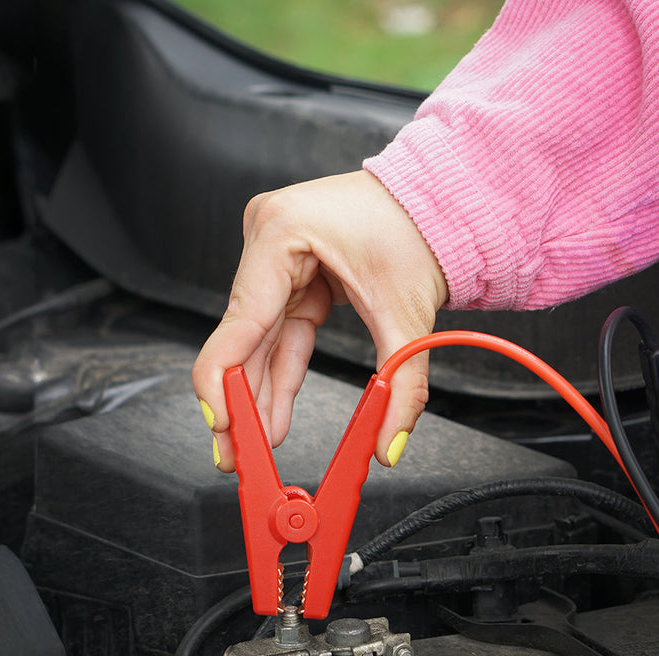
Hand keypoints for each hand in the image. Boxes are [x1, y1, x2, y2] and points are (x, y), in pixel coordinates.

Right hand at [192, 169, 447, 470]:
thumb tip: (387, 443)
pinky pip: (281, 330)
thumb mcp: (407, 314)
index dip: (224, 379)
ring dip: (260, 392)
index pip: (240, 318)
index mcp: (282, 229)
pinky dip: (281, 371)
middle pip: (246, 335)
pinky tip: (273, 411)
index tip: (220, 422)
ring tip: (256, 441)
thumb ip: (399, 385)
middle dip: (243, 398)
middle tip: (237, 449)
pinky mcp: (293, 269)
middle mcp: (268, 236)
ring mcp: (277, 252)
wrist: (437, 203)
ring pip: (261, 339)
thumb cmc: (418, 228)